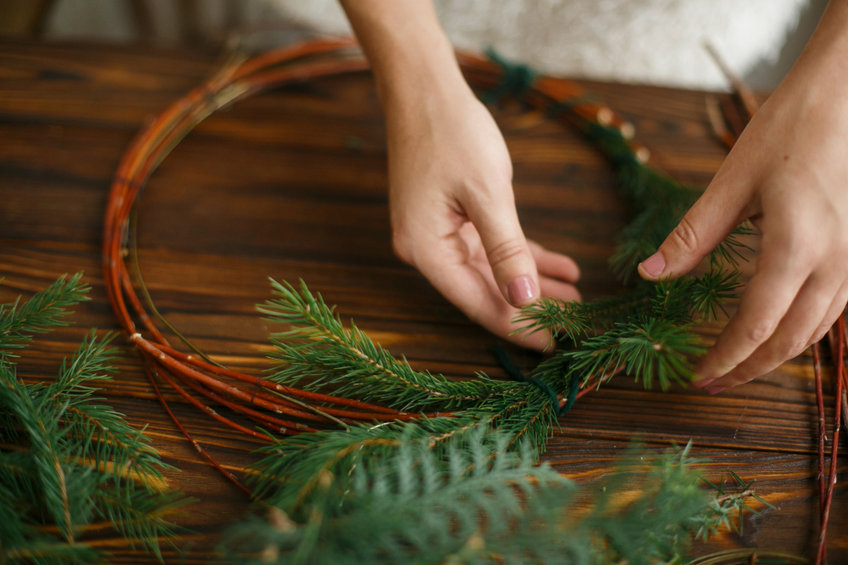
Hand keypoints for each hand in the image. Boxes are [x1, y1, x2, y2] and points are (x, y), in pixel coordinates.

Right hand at [385, 84, 579, 349]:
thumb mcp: (486, 193)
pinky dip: (524, 255)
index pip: (478, 302)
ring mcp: (439, 234)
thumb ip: (507, 248)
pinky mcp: (452, 218)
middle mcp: (428, 249)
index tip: (554, 344)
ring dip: (533, 282)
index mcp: (427, 250)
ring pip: (493, 271)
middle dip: (531, 307)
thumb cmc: (452, 134)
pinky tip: (560, 267)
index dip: (517, 326)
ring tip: (575, 299)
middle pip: (485, 291)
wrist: (425, 89)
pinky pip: (492, 246)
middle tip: (575, 325)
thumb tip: (525, 298)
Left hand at [638, 9, 847, 391]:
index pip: (756, 327)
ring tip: (739, 367)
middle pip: (792, 340)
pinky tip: (777, 331)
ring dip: (778, 355)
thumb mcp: (733, 181)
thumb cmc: (791, 128)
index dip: (725, 358)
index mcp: (797, 248)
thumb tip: (651, 273)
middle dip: (750, 370)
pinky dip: (802, 330)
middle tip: (712, 384)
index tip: (697, 377)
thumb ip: (693, 234)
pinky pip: (834, 308)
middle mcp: (834, 263)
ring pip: (818, 329)